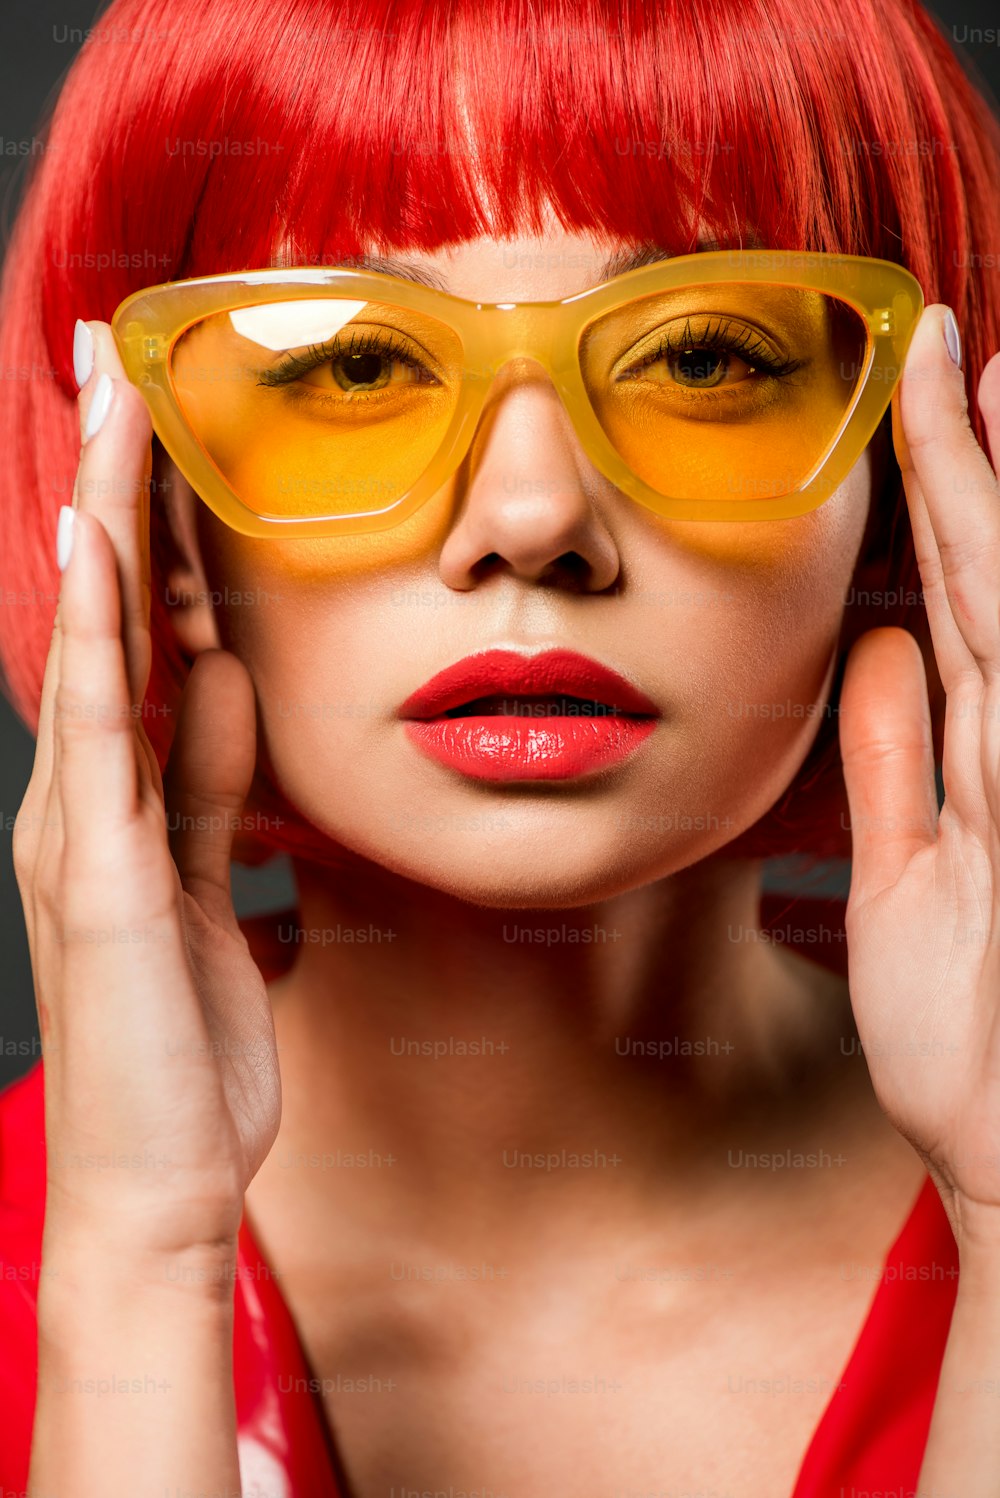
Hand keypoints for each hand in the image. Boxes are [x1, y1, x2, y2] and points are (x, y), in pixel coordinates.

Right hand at [12, 321, 280, 1262]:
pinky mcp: (104, 876)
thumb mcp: (215, 892)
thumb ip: (215, 789)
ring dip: (106, 522)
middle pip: (110, 610)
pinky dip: (102, 641)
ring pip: (96, 643)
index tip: (171, 432)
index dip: (158, 531)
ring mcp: (84, 829)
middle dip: (119, 487)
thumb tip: (226, 689)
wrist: (159, 1180)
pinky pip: (102, 737)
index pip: (145, 634)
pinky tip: (105, 558)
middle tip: (118, 364)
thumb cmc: (181, 1046)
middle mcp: (88, 796)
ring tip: (110, 408)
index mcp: (124, 799)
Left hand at [839, 303, 999, 1253]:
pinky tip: (981, 512)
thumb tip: (877, 648)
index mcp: (990, 755)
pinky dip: (994, 585)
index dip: (947, 498)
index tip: (922, 404)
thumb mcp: (912, 875)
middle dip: (977, 458)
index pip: (967, 597)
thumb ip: (895, 761)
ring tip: (972, 380)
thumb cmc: (968, 1035)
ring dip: (993, 494)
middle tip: (948, 347)